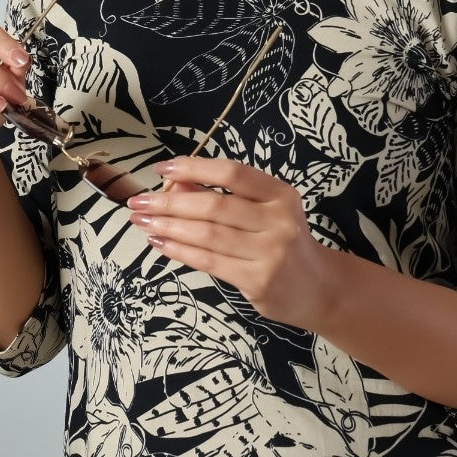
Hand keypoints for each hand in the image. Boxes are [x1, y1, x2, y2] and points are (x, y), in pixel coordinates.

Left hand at [125, 156, 336, 329]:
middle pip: (214, 206)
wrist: (319, 288)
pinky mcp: (258, 281)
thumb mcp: (265, 211)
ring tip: (142, 222)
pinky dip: (179, 251)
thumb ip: (226, 195)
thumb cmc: (283, 242)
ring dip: (169, 227)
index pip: (232, 173)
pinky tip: (160, 244)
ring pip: (208, 235)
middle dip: (169, 202)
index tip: (161, 169)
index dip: (193, 167)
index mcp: (280, 194)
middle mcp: (278, 220)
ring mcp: (270, 252)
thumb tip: (175, 182)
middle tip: (138, 202)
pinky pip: (209, 262)